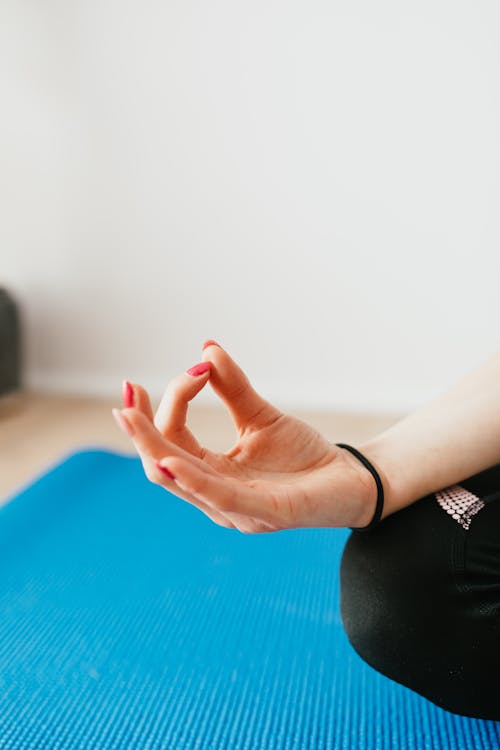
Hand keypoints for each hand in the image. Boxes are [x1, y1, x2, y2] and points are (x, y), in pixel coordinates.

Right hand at [112, 341, 376, 532]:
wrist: (350, 479)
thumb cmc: (303, 455)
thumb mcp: (262, 416)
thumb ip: (233, 388)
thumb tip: (206, 348)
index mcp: (211, 472)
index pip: (171, 440)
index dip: (170, 403)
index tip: (194, 367)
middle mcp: (214, 494)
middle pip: (160, 463)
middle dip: (140, 429)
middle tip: (126, 392)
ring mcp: (236, 509)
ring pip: (180, 481)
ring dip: (152, 447)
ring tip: (131, 416)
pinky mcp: (266, 514)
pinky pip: (220, 499)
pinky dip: (192, 479)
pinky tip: (172, 458)